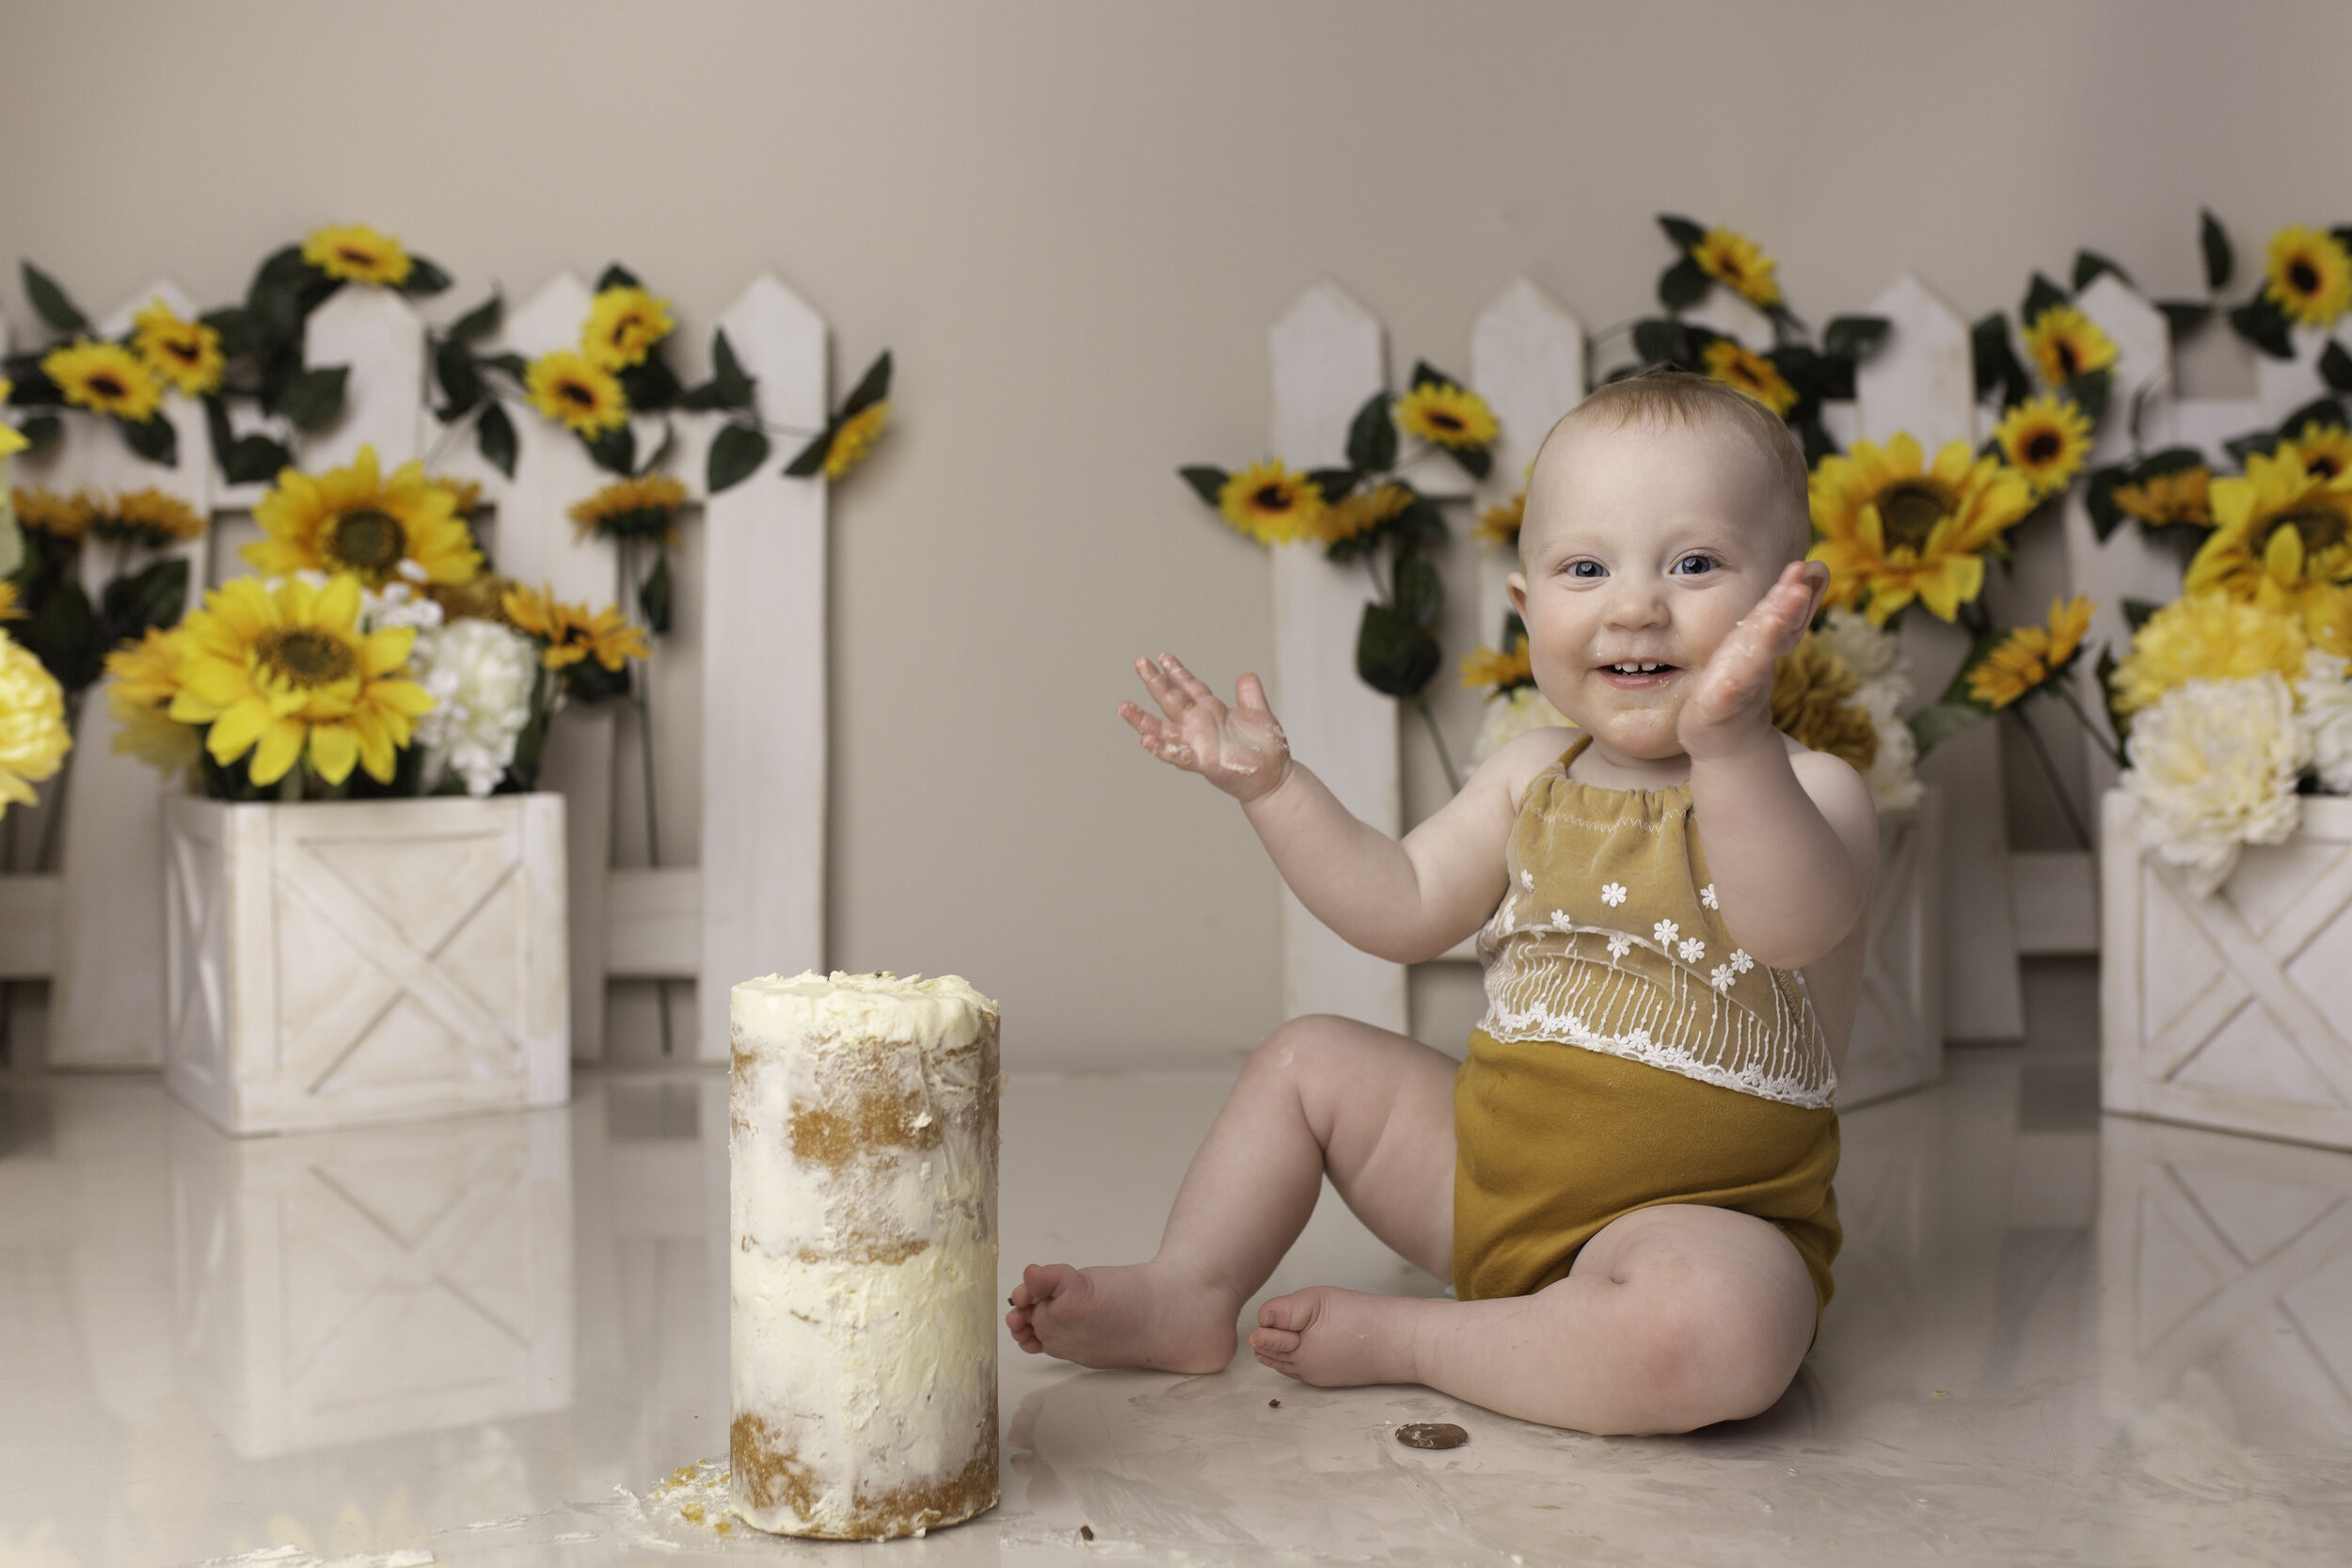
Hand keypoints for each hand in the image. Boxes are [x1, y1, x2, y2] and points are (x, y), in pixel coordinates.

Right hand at [1118, 654, 1292, 802]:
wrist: (1273, 778)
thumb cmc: (1264, 749)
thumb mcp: (1259, 714)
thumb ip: (1250, 695)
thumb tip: (1247, 675)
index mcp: (1212, 711)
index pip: (1190, 687)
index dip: (1177, 672)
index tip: (1162, 657)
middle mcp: (1199, 726)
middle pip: (1171, 700)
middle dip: (1154, 682)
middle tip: (1138, 662)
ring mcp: (1198, 744)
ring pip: (1163, 731)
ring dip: (1143, 720)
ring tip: (1124, 707)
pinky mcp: (1204, 763)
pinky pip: (1179, 756)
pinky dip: (1162, 749)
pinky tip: (1146, 741)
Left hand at [1677, 562, 1820, 759]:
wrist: (1727, 740)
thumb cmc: (1739, 687)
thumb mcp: (1760, 644)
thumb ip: (1783, 612)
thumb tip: (1815, 571)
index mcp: (1758, 646)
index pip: (1776, 616)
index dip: (1789, 595)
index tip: (1805, 569)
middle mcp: (1753, 665)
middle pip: (1772, 635)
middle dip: (1786, 612)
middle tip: (1800, 587)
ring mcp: (1737, 688)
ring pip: (1752, 662)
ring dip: (1765, 641)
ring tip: (1775, 618)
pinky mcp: (1716, 710)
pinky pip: (1724, 699)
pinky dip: (1729, 690)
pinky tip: (1730, 682)